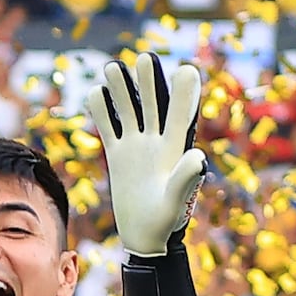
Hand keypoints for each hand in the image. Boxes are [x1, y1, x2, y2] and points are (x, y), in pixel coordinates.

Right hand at [89, 47, 212, 262]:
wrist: (145, 238)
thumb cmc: (166, 222)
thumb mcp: (178, 202)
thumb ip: (186, 179)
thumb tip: (199, 157)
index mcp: (176, 149)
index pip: (181, 114)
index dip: (185, 92)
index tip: (186, 69)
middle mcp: (157, 143)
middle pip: (154, 104)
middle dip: (150, 81)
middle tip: (146, 58)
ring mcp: (137, 147)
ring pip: (129, 110)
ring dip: (123, 89)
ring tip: (113, 66)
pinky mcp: (118, 155)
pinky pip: (109, 127)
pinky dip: (102, 111)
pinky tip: (96, 92)